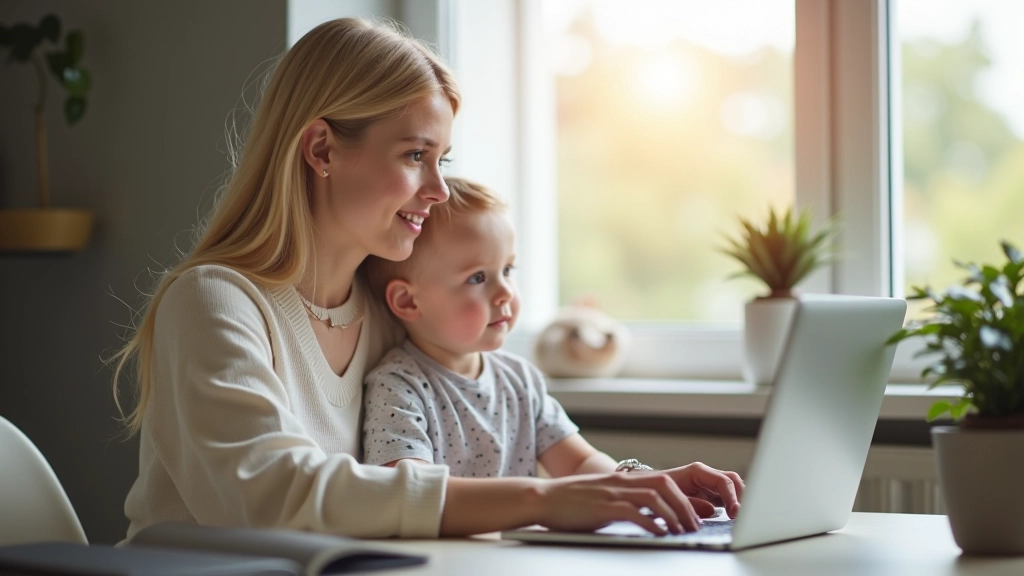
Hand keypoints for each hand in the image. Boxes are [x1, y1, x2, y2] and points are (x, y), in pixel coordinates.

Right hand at [534, 472, 700, 534]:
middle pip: (665, 487)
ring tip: (681, 532)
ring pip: (655, 498)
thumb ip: (623, 500)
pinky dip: (651, 524)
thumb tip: (647, 515)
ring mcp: (612, 493)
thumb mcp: (602, 496)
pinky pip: (635, 513)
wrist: (543, 497)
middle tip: (694, 525)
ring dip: (673, 515)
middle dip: (684, 506)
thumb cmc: (570, 501)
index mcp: (622, 479)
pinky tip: (659, 534)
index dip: (683, 497)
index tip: (693, 515)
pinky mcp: (603, 507)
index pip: (663, 481)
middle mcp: (621, 482)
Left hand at [659, 462, 744, 518]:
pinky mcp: (711, 493)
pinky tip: (736, 516)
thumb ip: (691, 504)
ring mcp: (710, 484)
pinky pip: (728, 496)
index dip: (731, 497)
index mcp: (697, 472)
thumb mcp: (672, 498)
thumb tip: (713, 511)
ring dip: (740, 500)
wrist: (650, 488)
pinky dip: (734, 504)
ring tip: (743, 516)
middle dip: (741, 497)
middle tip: (743, 515)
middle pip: (733, 481)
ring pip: (733, 487)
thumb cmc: (659, 491)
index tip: (734, 513)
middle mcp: (706, 475)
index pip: (723, 481)